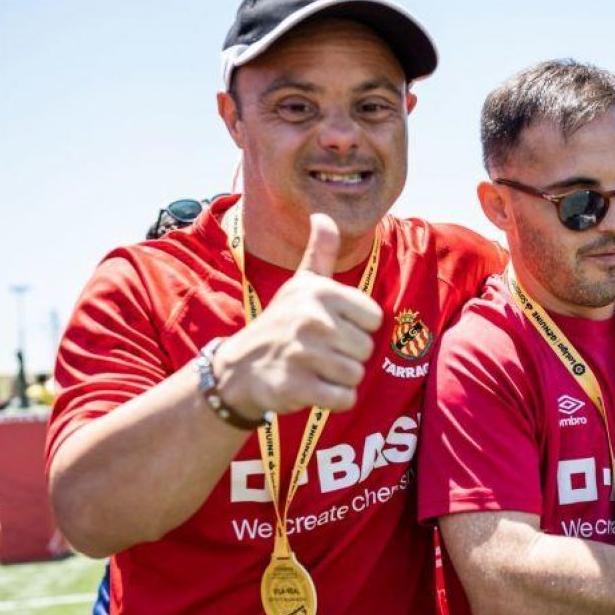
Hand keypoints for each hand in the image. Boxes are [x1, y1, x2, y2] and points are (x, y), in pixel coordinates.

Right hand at [214, 214, 382, 416]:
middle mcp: (312, 319)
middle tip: (318, 352)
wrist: (240, 368)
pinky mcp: (297, 386)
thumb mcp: (300, 284)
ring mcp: (303, 353)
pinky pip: (344, 398)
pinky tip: (314, 388)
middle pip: (366, 349)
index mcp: (320, 291)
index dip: (357, 327)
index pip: (374, 318)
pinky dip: (335, 400)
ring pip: (356, 374)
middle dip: (348, 356)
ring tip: (314, 369)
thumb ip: (320, 252)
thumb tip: (324, 215)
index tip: (331, 327)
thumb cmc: (281, 323)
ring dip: (339, 378)